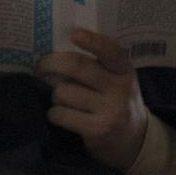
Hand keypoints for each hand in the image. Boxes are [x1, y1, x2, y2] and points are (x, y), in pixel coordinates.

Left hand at [36, 29, 149, 171]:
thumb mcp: (116, 80)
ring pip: (63, 91)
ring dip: (54, 95)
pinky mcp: (98, 130)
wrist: (136, 140)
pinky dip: (54, 113)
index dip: (93, 41)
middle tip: (39, 67)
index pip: (111, 52)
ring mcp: (110, 110)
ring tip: (62, 99)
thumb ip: (97, 65)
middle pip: (76, 67)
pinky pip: (61, 114)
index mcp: (124, 71)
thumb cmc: (116, 102)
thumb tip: (55, 51)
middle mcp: (120, 89)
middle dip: (50, 63)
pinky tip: (62, 115)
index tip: (75, 34)